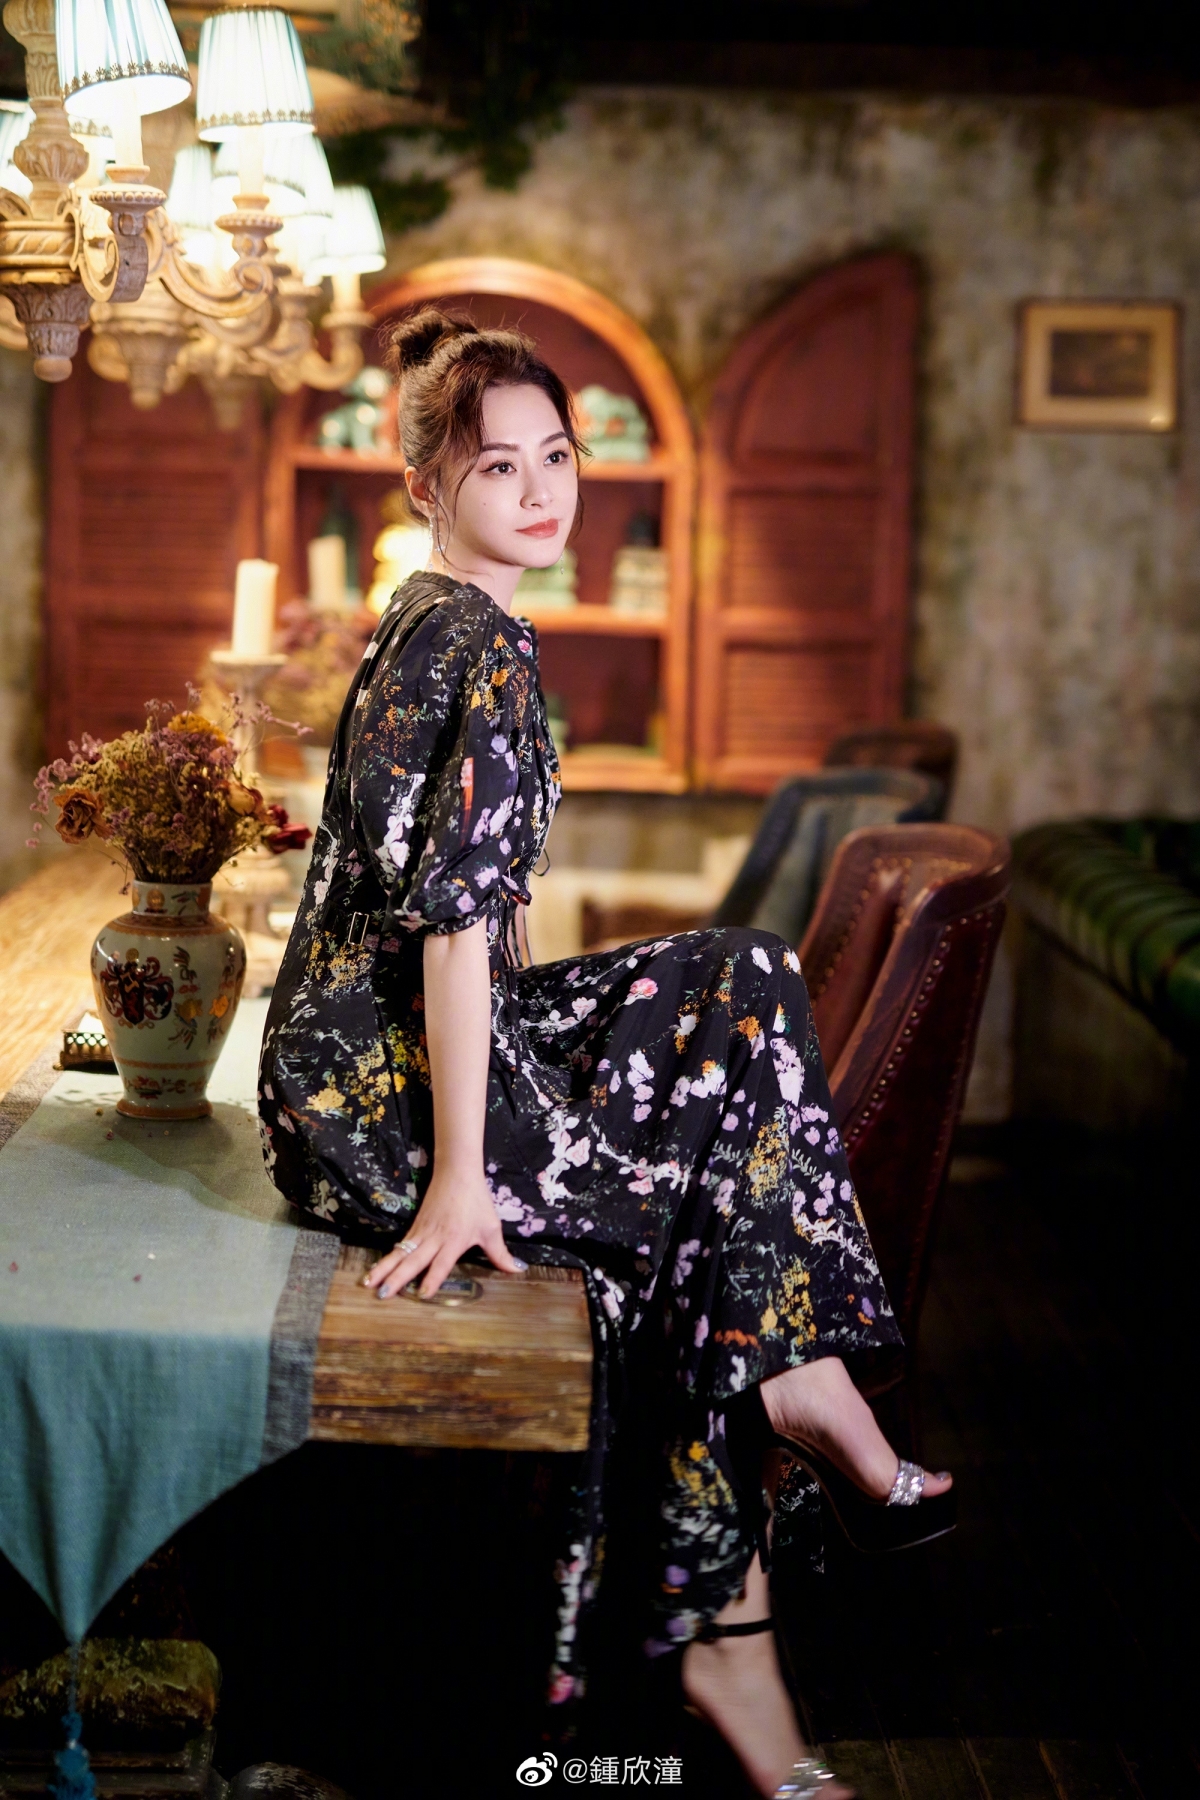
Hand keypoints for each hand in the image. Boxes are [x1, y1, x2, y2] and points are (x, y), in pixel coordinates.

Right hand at [364, 1164, 525, 1298]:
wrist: (457, 1172)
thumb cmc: (477, 1202)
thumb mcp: (491, 1228)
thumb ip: (500, 1254)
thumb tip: (517, 1271)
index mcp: (454, 1241)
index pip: (441, 1263)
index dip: (432, 1279)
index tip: (422, 1294)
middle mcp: (435, 1239)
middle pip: (413, 1261)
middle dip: (397, 1278)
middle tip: (382, 1294)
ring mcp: (422, 1232)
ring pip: (401, 1253)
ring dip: (384, 1269)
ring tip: (368, 1284)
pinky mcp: (416, 1227)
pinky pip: (401, 1245)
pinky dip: (388, 1258)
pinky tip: (377, 1269)